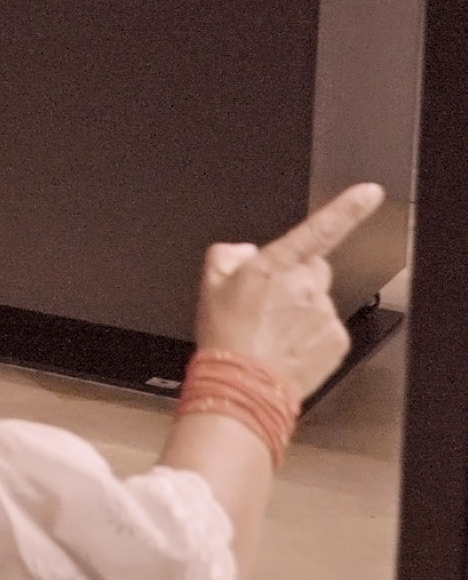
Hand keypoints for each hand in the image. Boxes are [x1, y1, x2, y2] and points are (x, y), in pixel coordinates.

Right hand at [194, 182, 380, 400]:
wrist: (243, 386)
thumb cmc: (225, 337)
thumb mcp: (208, 285)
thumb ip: (226, 254)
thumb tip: (245, 251)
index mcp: (275, 266)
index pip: (319, 230)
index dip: (347, 208)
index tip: (370, 193)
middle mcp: (305, 286)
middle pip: (314, 269)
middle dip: (297, 279)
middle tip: (269, 304)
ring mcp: (324, 313)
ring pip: (319, 301)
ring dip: (301, 311)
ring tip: (273, 332)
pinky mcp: (336, 340)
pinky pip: (327, 328)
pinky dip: (311, 335)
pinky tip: (287, 347)